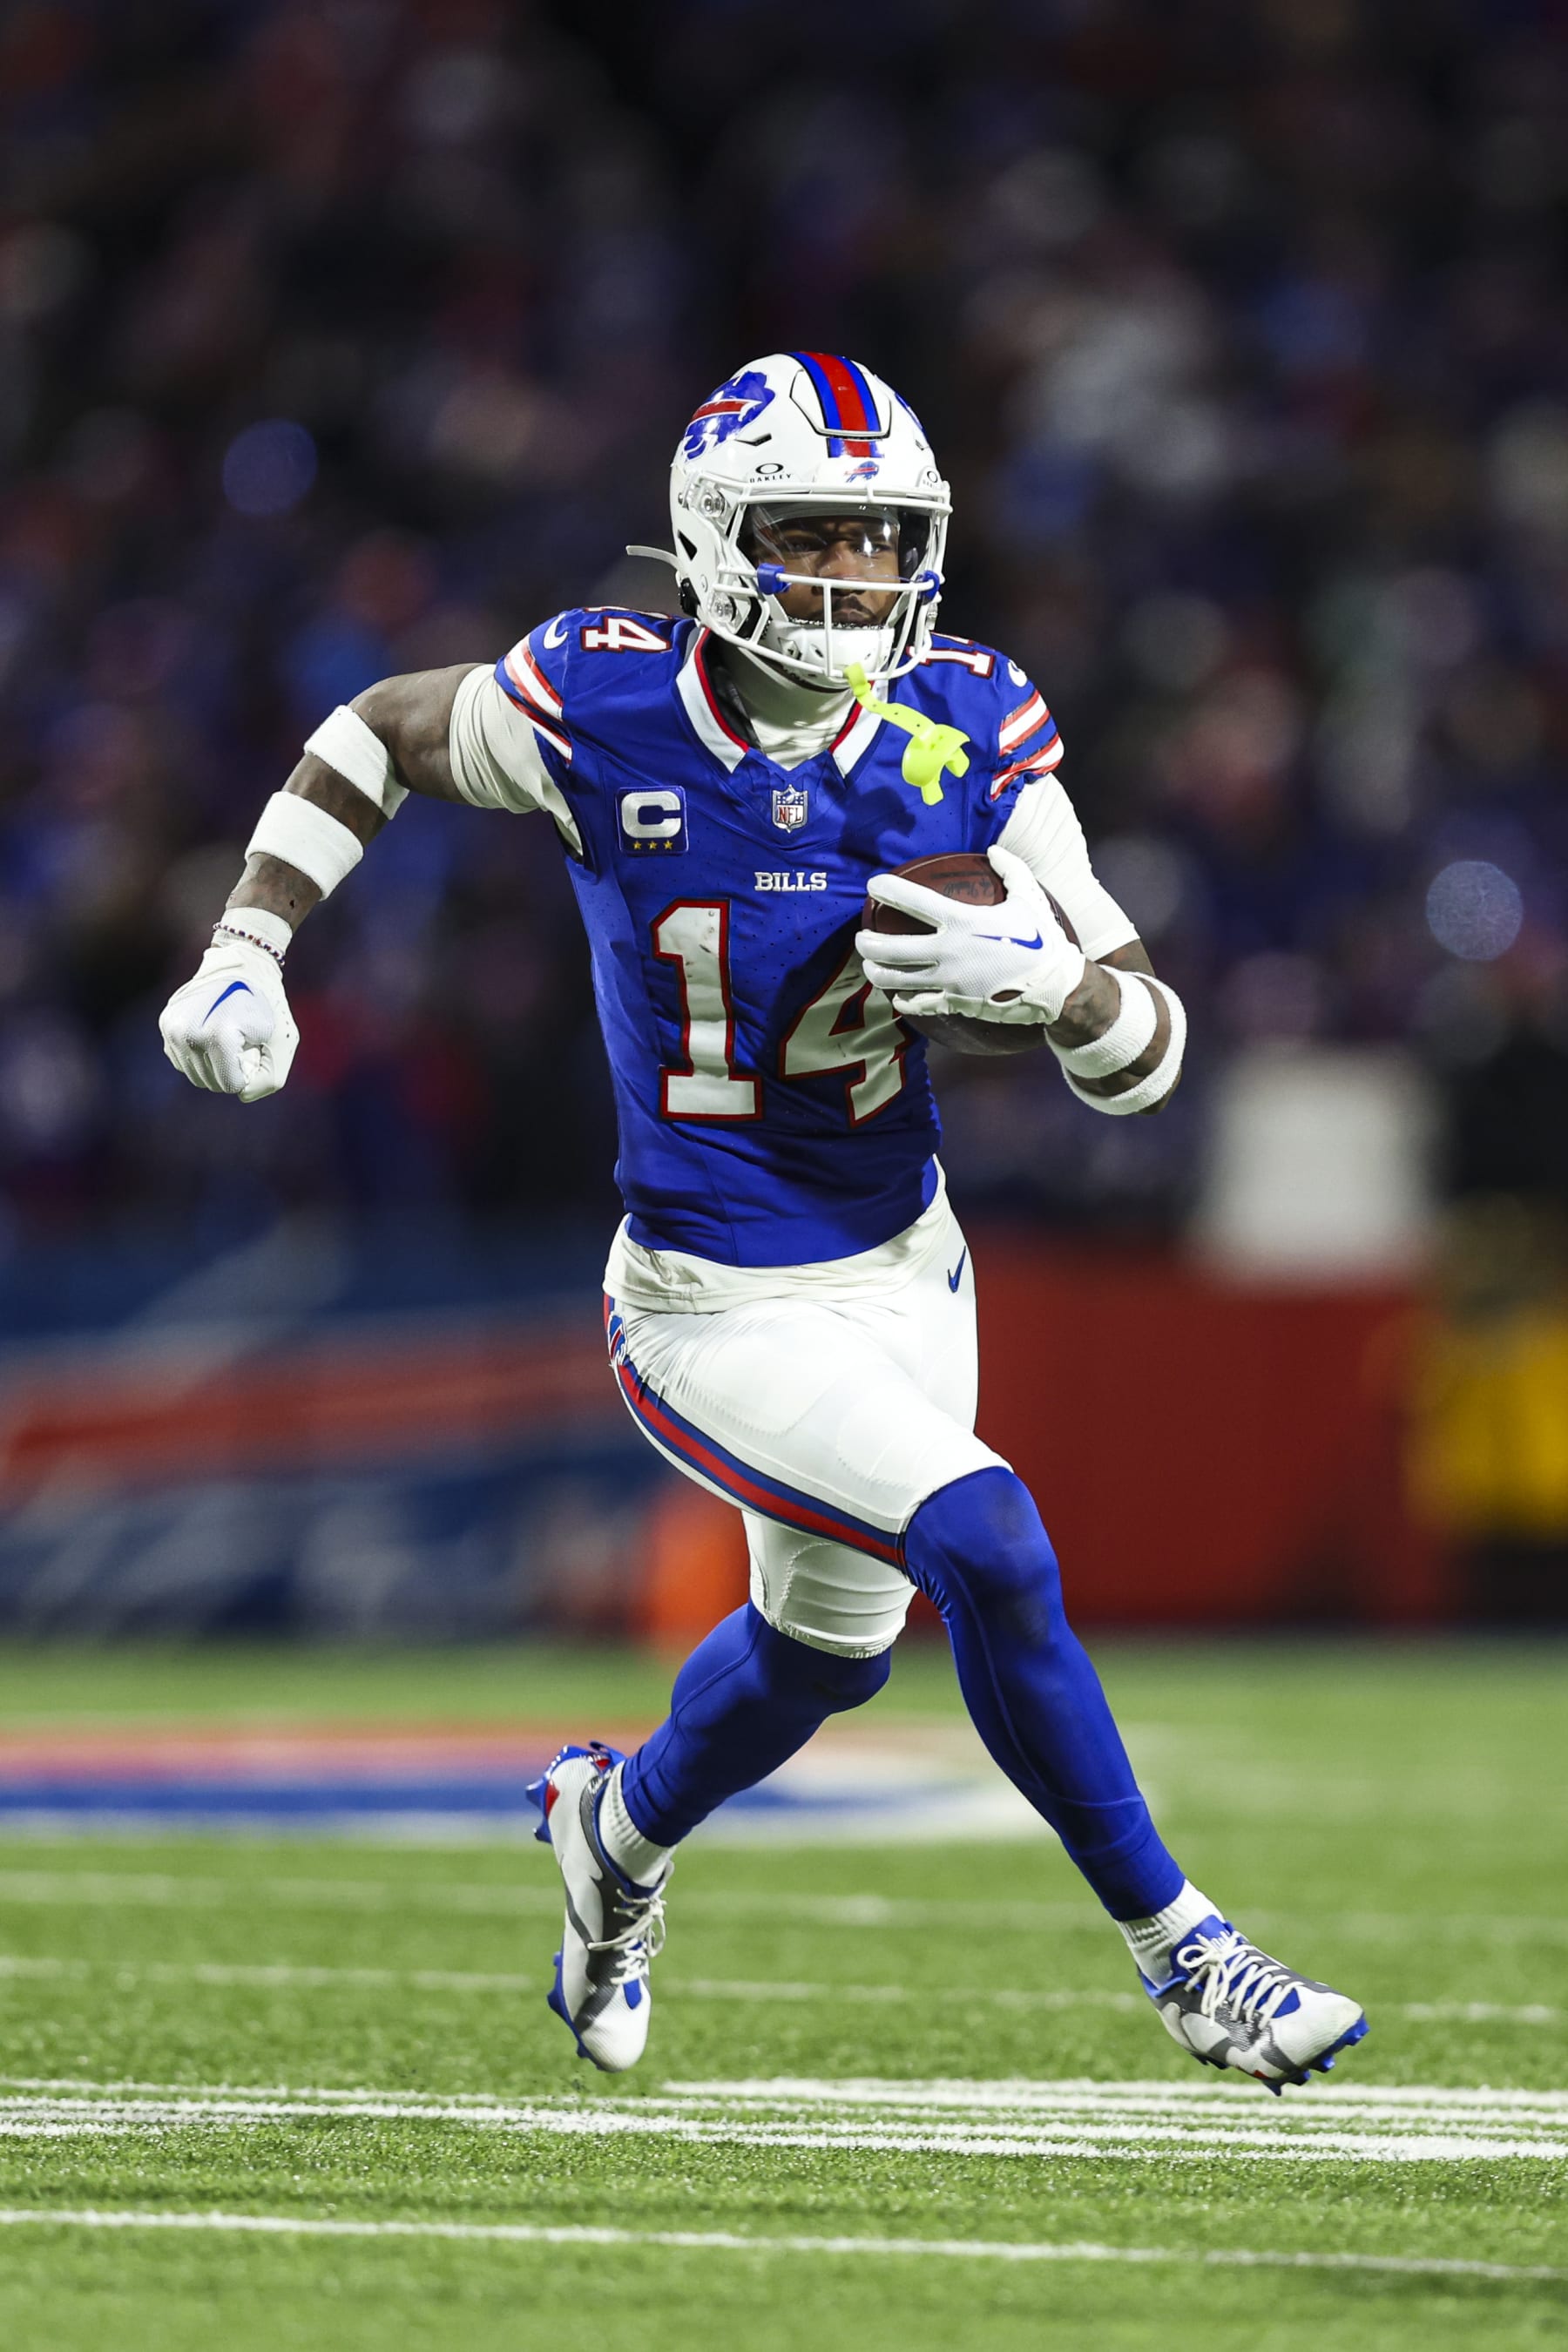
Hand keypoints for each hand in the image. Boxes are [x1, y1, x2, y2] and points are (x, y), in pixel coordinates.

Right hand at [159, 933, 298, 1101]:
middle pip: (211, 1083)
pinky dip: (199, 1055)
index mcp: (218, 1037)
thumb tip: (240, 1095)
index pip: (231, 1085)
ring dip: (214, 1064)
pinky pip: (182, 1060)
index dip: (248, 1071)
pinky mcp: (166, 1024)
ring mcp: (173, 1029)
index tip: (254, 1045)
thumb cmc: (269, 1004)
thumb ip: (271, 1079)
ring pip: (194, 1075)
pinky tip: (211, 1032)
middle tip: (243, 1040)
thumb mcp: (284, 1042)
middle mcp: (189, 1033)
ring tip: (228, 1036)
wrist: (243, 964)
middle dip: (230, 1069)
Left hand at [855, 845, 1086, 1024]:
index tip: (872, 885)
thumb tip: (993, 850)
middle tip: (861, 937)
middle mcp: (948, 952)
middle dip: (867, 942)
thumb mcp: (1029, 896)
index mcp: (962, 921)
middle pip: (890, 949)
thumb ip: (1010, 869)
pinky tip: (897, 994)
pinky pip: (917, 1004)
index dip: (887, 889)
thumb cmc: (1042, 938)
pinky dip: (902, 999)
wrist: (1055, 986)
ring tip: (869, 966)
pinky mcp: (954, 1003)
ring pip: (895, 980)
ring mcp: (949, 981)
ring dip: (875, 972)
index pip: (913, 902)